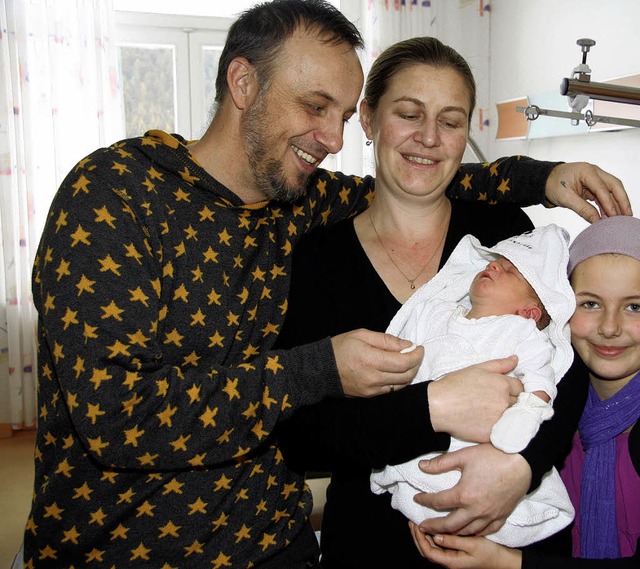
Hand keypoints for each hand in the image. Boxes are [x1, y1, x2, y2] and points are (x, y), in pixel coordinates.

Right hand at [331, 329, 423, 396]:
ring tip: (406, 362)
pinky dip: (399, 381)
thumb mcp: (361, 335)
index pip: (404, 362)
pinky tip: (396, 371)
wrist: (321, 369)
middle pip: (406, 375)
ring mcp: (372, 389)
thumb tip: (407, 345)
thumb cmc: (340, 348)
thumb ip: (386, 340)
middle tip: (415, 354)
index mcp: (371, 359)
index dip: (416, 355)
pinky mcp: (370, 395)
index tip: (419, 348)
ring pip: (402, 385)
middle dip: (416, 364)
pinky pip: (392, 390)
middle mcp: (373, 377)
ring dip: (409, 373)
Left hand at [408, 523, 521, 568]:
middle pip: (427, 550)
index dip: (419, 538)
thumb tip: (435, 535)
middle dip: (418, 537)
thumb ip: (453, 541)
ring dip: (425, 536)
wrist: (504, 560)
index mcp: (451, 561)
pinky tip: (434, 526)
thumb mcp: (472, 545)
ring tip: (420, 521)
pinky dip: (434, 536)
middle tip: (412, 521)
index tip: (415, 524)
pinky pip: (441, 545)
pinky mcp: (457, 552)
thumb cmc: (490, 553)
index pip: (428, 551)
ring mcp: (453, 558)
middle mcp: (450, 561)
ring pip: (433, 547)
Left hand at [414, 443, 530, 535]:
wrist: (522, 461)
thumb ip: (440, 463)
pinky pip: (486, 532)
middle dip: (434, 527)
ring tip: (442, 533)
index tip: (417, 499)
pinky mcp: (502, 516)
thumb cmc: (492, 456)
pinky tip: (468, 532)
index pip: (438, 502)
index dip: (424, 501)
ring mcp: (490, 515)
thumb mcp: (463, 456)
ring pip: (467, 532)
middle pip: (450, 525)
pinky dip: (474, 534)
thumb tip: (421, 466)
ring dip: (453, 534)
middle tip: (423, 527)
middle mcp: (476, 510)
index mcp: (464, 495)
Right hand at [427, 356, 522, 441]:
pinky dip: (500, 428)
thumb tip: (516, 359)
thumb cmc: (454, 385)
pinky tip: (488, 423)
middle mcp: (504, 402)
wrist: (437, 406)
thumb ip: (499, 364)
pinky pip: (504, 431)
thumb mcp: (477, 369)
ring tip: (493, 414)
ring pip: (514, 418)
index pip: (520, 387)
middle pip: (520, 403)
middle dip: (513, 402)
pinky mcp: (493, 434)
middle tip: (497, 403)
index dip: (513, 389)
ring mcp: (499, 419)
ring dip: (509, 415)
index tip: (504, 392)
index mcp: (502, 384)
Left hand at [545, 162, 631, 222]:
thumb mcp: (565, 198)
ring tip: (622, 218)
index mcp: (587, 171)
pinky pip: (604, 194)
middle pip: (614, 186)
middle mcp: (594, 172)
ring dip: (617, 203)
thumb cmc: (552, 185)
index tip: (613, 216)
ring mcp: (595, 178)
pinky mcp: (593, 185)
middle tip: (627, 216)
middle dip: (622, 201)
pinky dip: (608, 204)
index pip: (602, 188)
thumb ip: (582, 209)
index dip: (609, 203)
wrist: (544, 180)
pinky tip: (611, 215)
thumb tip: (597, 221)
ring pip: (612, 190)